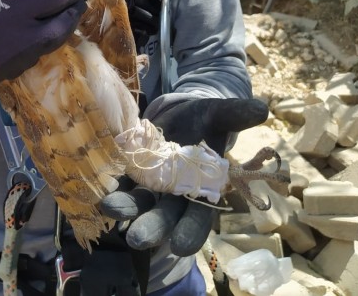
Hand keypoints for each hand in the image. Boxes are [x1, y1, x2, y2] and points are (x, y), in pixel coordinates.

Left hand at [100, 98, 267, 255]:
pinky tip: (95, 189)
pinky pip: (118, 180)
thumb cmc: (205, 116)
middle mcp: (174, 193)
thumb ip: (234, 115)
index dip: (190, 232)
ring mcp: (149, 182)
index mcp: (202, 189)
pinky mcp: (129, 167)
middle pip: (163, 215)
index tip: (181, 247)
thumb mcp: (219, 113)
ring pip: (137, 200)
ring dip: (124, 208)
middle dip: (150, 227)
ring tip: (110, 208)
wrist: (177, 109)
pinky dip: (109, 185)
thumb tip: (262, 109)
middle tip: (136, 238)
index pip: (197, 217)